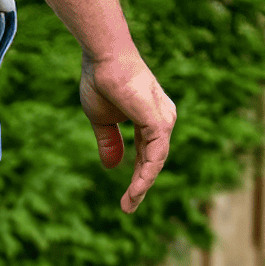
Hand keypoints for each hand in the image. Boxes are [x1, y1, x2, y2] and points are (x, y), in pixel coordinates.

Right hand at [80, 52, 175, 213]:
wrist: (103, 57)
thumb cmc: (101, 80)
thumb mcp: (102, 119)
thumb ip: (109, 142)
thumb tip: (112, 167)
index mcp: (151, 120)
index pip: (147, 155)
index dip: (137, 177)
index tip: (127, 199)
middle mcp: (162, 120)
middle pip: (153, 162)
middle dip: (140, 187)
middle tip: (128, 208)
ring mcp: (163, 121)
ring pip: (155, 162)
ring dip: (142, 186)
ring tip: (129, 204)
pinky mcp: (159, 122)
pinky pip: (155, 157)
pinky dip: (146, 175)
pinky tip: (136, 190)